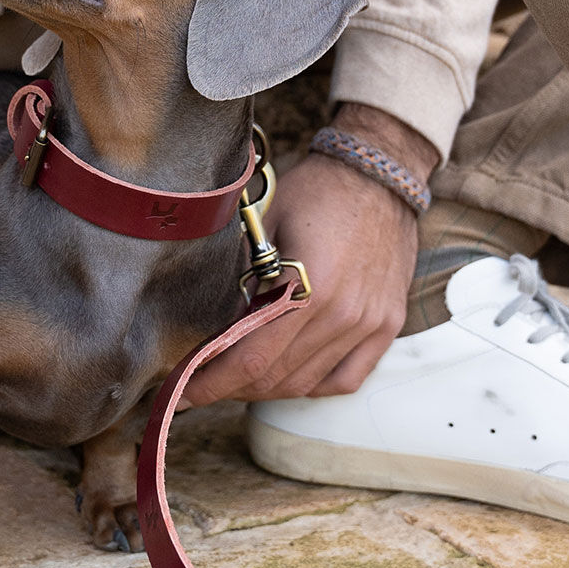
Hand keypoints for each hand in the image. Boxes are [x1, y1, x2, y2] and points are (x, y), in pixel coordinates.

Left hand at [180, 104, 437, 404]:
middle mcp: (343, 315)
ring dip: (264, 388)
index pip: (250, 359)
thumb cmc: (315, 192)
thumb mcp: (262, 223)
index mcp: (310, 288)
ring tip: (235, 377)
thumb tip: (207, 324)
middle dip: (229, 387)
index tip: (181, 393)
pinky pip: (344, 379)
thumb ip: (238, 275)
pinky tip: (285, 375)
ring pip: (305, 384)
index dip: (210, 383)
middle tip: (201, 382)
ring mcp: (369, 324)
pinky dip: (309, 385)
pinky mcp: (387, 326)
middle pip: (274, 378)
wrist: (381, 174)